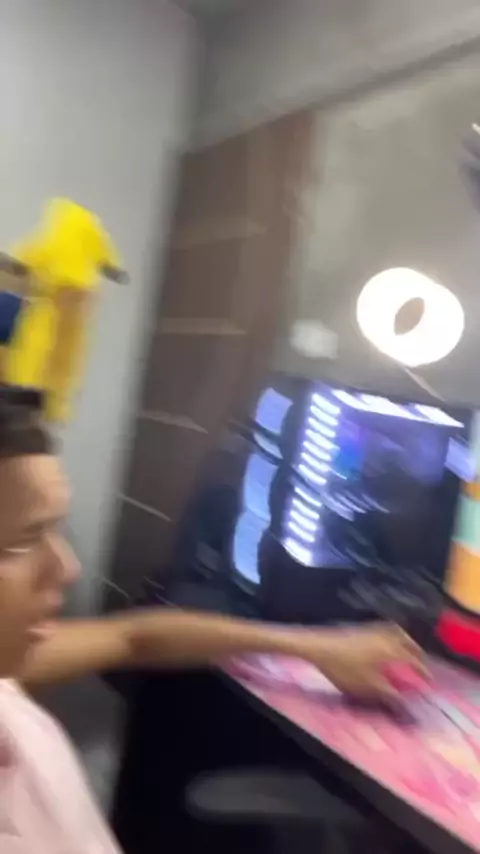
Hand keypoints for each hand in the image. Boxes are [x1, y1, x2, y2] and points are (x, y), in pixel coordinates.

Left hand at [297, 623, 426, 700]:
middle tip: (421, 663)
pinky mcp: (361, 627)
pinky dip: (392, 636)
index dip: (423, 672)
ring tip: (406, 651)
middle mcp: (386, 636)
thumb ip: (391, 696)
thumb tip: (408, 705)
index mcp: (392, 649)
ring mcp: (373, 629)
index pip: (414, 660)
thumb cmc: (345, 669)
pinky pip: (385, 629)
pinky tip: (384, 644)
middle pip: (408, 642)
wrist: (319, 647)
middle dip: (417, 653)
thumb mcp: (369, 688)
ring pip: (396, 632)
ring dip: (405, 641)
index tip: (429, 682)